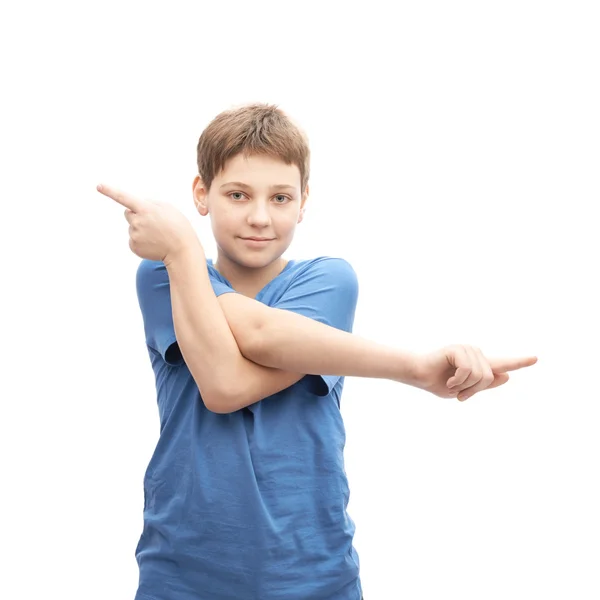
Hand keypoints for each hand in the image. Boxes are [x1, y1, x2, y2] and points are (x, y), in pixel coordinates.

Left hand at [96, 183, 200, 264]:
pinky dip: (141, 241)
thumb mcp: (168, 208)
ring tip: (158, 235)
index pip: (124, 198)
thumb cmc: (178, 227)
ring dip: (142, 229)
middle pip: (128, 213)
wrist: (182, 250)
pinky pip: (133, 239)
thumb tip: (135, 205)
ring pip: (132, 227)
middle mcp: (137, 222)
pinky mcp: (133, 246)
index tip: (99, 186)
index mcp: (146, 209)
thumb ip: (150, 203)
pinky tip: (154, 243)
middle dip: (137, 215)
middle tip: (154, 223)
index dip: (110, 191)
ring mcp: (134, 235)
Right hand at [414, 344, 537, 401]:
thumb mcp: (464, 390)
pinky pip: (468, 370)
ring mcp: (467, 349)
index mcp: (478, 365)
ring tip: (451, 385)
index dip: (519, 362)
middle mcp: (475, 354)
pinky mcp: (458, 348)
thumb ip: (484, 384)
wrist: (418, 375)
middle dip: (473, 391)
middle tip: (459, 395)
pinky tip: (448, 380)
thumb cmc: (437, 382)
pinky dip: (458, 381)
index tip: (535, 358)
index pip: (502, 363)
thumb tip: (507, 375)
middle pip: (489, 377)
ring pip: (480, 375)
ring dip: (464, 387)